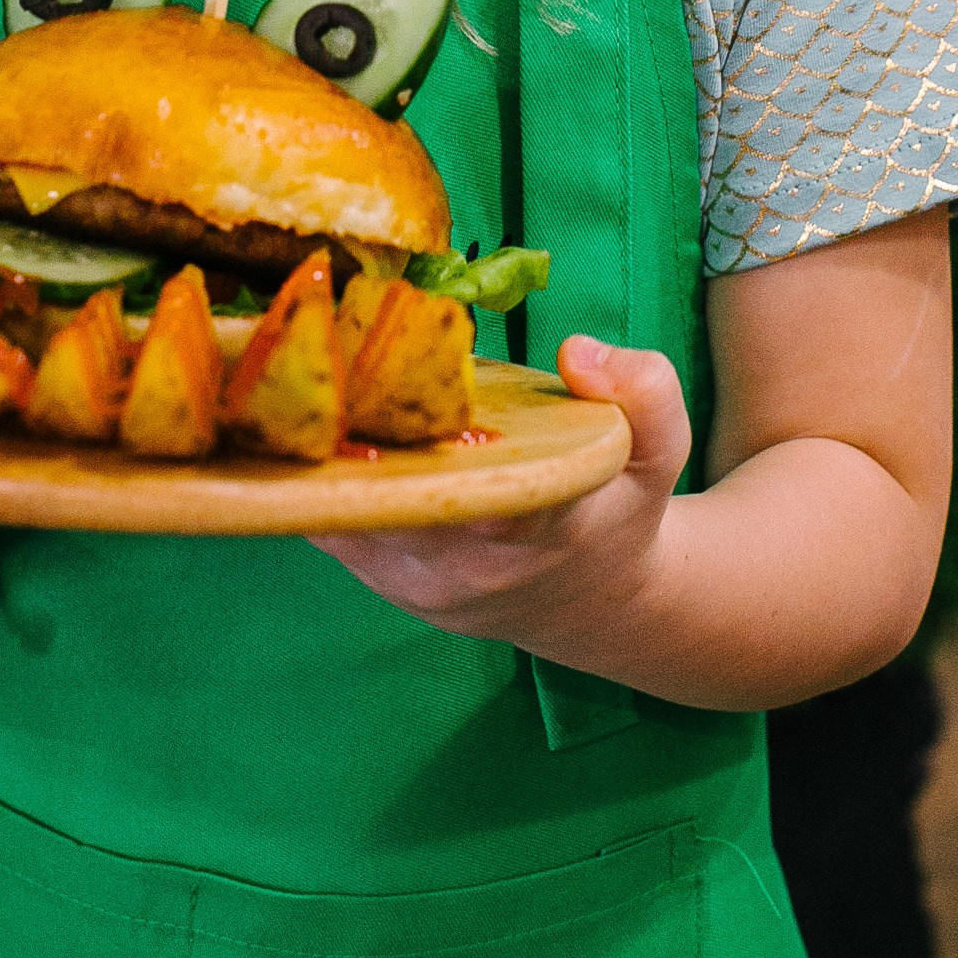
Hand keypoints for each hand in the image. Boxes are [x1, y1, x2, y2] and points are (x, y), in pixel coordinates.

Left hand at [308, 337, 690, 678]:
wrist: (593, 606)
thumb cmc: (620, 506)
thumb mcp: (659, 449)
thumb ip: (645, 391)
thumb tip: (577, 351)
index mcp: (551, 528)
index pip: (505, 503)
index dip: (457, 462)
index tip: (414, 404)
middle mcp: (479, 568)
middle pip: (405, 501)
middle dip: (362, 435)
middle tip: (327, 355)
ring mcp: (424, 584)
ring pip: (354, 515)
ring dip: (323, 452)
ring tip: (300, 375)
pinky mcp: (387, 585)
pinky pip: (335, 526)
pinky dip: (314, 476)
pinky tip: (298, 420)